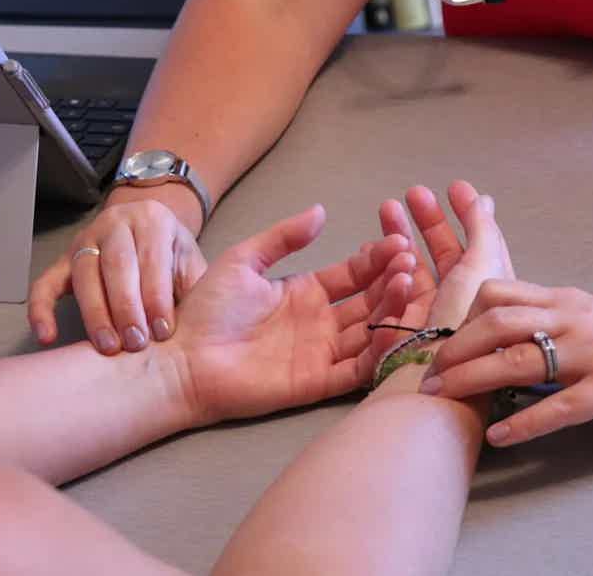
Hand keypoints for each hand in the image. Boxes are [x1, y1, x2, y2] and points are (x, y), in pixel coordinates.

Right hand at [28, 195, 206, 354]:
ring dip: (95, 314)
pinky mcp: (63, 260)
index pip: (152, 259)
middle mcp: (116, 223)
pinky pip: (46, 283)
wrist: (148, 228)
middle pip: (116, 265)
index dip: (156, 297)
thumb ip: (196, 286)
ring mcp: (85, 239)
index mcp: (152, 220)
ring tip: (108, 348)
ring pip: (84, 274)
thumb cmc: (173, 254)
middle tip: (136, 345)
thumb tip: (202, 323)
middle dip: (126, 308)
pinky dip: (41, 310)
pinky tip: (47, 337)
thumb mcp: (191, 261)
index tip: (163, 333)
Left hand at [174, 205, 415, 424]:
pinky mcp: (317, 382)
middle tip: (410, 261)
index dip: (377, 258)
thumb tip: (320, 210)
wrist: (182, 358)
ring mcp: (322, 353)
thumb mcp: (245, 261)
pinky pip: (357, 369)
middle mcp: (321, 322)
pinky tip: (394, 328)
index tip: (398, 240)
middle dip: (393, 280)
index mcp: (307, 292)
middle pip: (370, 301)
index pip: (354, 273)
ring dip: (393, 309)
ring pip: (371, 331)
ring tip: (405, 284)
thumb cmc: (207, 310)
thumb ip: (282, 237)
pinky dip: (380, 352)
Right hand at [376, 181, 515, 330]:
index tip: (450, 186)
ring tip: (387, 211)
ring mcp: (428, 320)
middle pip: (441, 256)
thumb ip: (481, 230)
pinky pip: (389, 299)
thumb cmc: (464, 325)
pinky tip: (374, 254)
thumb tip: (484, 199)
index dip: (463, 213)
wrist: (436, 384)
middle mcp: (458, 305)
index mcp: (485, 290)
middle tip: (408, 194)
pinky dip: (384, 273)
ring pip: (411, 272)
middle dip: (424, 222)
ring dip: (398, 239)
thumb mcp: (482, 267)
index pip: (474, 244)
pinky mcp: (400, 335)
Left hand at [421, 281, 592, 445]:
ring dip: (473, 378)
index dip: (459, 317)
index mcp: (565, 300)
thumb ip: (548, 322)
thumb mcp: (590, 320)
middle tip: (426, 375)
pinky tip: (499, 436)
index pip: (497, 294)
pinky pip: (561, 406)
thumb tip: (494, 340)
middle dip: (454, 347)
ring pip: (520, 358)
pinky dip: (524, 422)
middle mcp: (575, 318)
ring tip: (444, 397)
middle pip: (497, 322)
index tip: (434, 343)